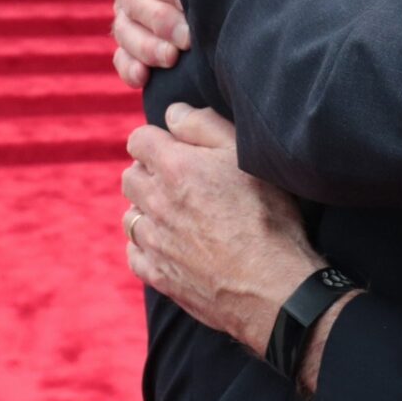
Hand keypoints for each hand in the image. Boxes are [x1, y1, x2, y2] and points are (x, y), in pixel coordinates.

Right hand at [111, 0, 187, 87]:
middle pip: (131, 0)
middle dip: (159, 20)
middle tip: (189, 37)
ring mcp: (125, 12)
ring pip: (124, 31)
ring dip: (145, 47)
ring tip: (172, 59)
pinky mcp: (131, 42)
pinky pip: (121, 58)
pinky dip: (129, 69)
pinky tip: (143, 79)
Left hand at [122, 105, 318, 357]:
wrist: (271, 286)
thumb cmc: (267, 217)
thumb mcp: (245, 156)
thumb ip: (204, 126)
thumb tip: (172, 113)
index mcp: (174, 167)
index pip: (138, 140)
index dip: (156, 140)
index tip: (175, 148)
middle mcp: (155, 203)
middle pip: (130, 177)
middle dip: (148, 173)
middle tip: (180, 181)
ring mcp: (153, 242)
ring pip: (130, 216)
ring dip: (146, 210)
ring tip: (176, 215)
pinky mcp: (157, 275)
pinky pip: (134, 253)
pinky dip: (146, 246)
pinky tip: (169, 245)